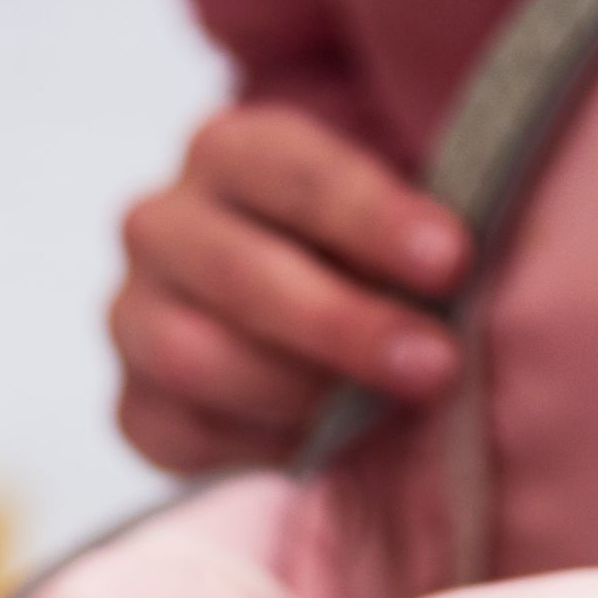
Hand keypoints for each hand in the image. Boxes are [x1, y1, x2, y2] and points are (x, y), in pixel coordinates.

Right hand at [109, 101, 471, 474]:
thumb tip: (463, 278)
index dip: (373, 218)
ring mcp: (133, 316)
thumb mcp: (395, 226)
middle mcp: (162, 224)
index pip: (292, 172)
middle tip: (434, 365)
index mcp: (230, 151)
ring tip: (380, 414)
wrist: (304, 341)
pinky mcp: (133, 404)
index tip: (451, 262)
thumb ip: (418, 238)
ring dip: (297, 391)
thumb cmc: (365, 266)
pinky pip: (176, 432)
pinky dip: (253, 445)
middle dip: (344, 325)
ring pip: (192, 357)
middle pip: (239, 272)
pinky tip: (318, 446)